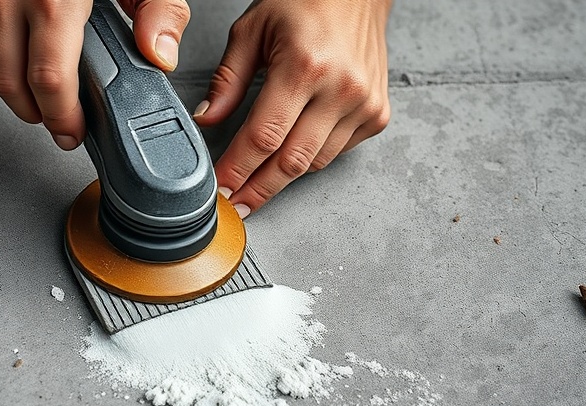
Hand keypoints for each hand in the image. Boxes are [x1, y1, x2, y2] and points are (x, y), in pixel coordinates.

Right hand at [0, 0, 190, 149]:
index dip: (61, 118)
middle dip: (36, 114)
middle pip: (10, 85)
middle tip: (59, 123)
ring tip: (42, 93)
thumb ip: (158, 7)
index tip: (72, 132)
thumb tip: (160, 54)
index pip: (50, 82)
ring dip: (14, 88)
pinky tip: (19, 54)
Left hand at [193, 0, 391, 216]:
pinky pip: (336, 152)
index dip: (238, 170)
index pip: (263, 137)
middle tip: (235, 205)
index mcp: (304, 66)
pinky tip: (292, 152)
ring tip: (256, 184)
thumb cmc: (306, 1)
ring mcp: (364, 104)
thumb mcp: (252, 29)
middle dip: (258, 190)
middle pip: (290, 162)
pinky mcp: (377, 113)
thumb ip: (227, 79)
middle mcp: (340, 89)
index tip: (219, 190)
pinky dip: (311, 157)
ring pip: (314, 163)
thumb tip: (208, 120)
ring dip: (282, 178)